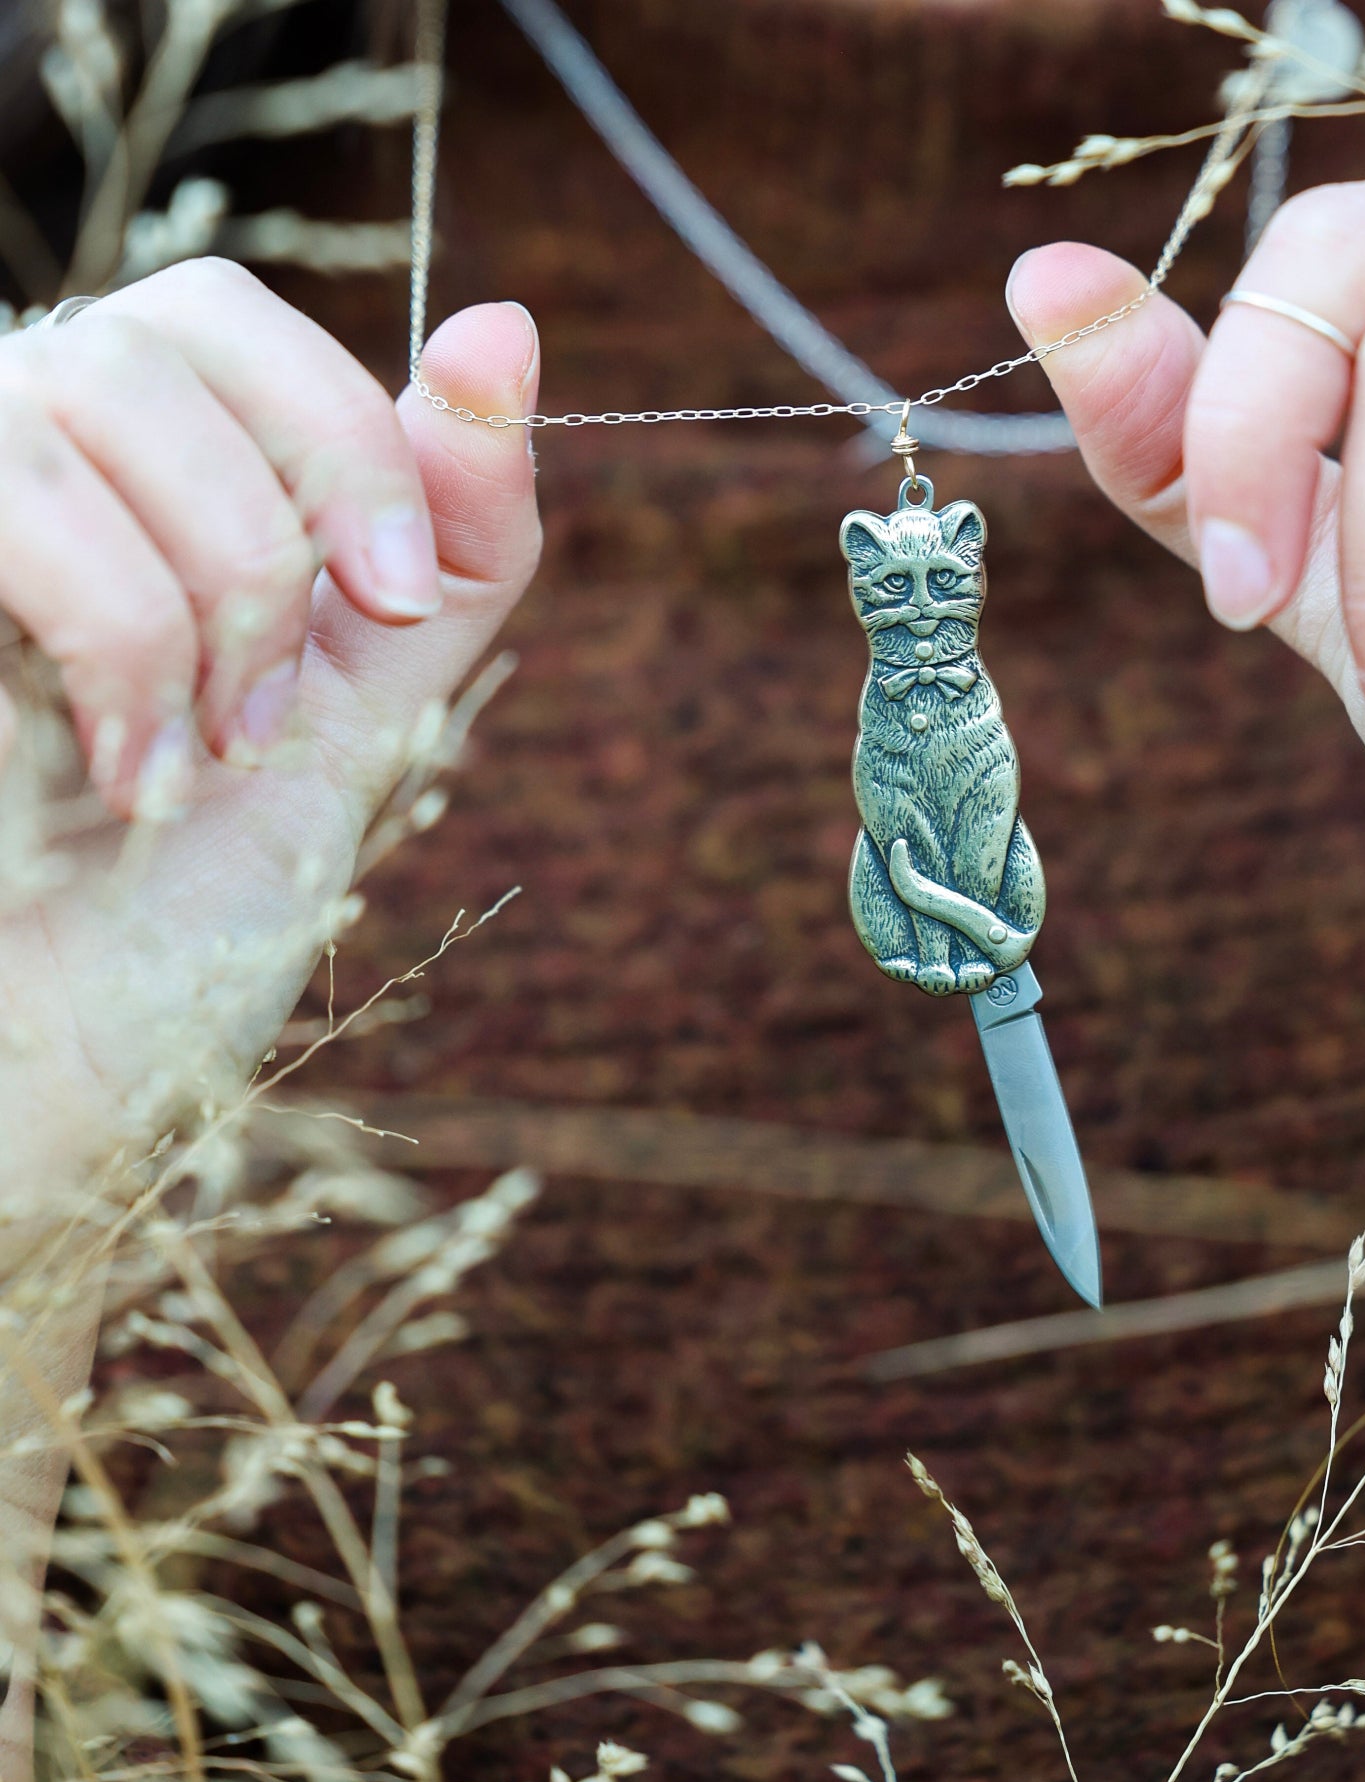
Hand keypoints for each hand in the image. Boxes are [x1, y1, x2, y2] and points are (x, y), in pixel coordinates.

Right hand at [0, 262, 542, 1183]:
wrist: (46, 1071)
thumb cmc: (184, 905)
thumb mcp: (368, 703)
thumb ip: (450, 542)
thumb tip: (507, 323)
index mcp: (125, 481)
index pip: (229, 319)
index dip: (348, 429)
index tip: (402, 598)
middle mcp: (14, 462)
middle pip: (171, 331)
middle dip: (287, 530)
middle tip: (288, 712)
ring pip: (90, 390)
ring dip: (206, 604)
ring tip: (199, 764)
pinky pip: (14, 496)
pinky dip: (122, 641)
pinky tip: (120, 774)